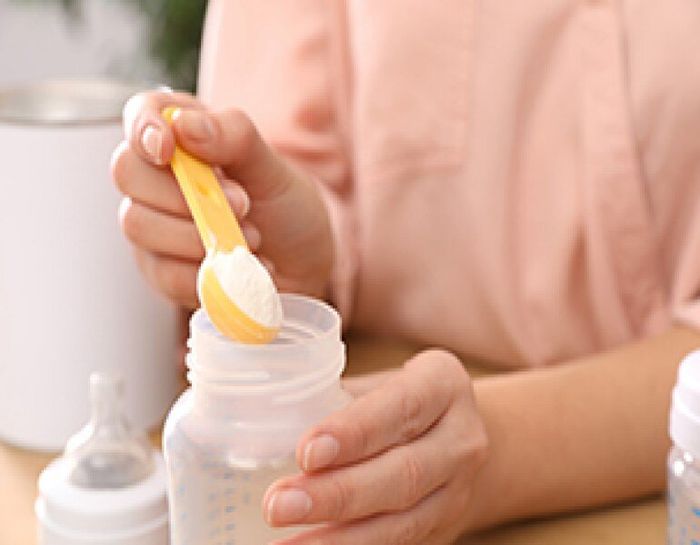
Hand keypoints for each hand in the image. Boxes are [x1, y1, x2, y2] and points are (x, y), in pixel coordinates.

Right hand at [111, 90, 333, 307]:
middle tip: (242, 204)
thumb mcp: (272, 168)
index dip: (144, 127)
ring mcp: (152, 224)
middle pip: (128, 172)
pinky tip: (239, 266)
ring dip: (198, 235)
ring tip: (251, 238)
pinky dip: (206, 272)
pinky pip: (163, 273)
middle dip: (184, 193)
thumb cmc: (284, 206)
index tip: (168, 150)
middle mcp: (157, 177)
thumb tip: (184, 127)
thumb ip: (234, 137)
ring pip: (139, 224)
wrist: (303, 262)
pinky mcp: (160, 269)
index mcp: (183, 135)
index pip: (141, 112)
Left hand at [263, 350, 488, 544]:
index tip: (307, 453)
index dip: (355, 432)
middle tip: (279, 504)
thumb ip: (332, 397)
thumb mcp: (374, 383)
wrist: (449, 438)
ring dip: (339, 539)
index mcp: (443, 384)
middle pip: (402, 474)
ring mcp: (458, 491)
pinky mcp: (445, 529)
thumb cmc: (391, 401)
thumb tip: (262, 416)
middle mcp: (461, 438)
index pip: (401, 407)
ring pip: (402, 523)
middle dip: (336, 494)